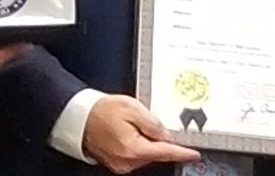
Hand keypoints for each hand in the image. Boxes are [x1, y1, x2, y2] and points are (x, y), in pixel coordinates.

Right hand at [83, 94, 199, 173]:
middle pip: (156, 154)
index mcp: (133, 149)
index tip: (194, 154)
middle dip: (158, 140)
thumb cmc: (103, 110)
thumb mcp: (132, 108)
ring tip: (132, 124)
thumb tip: (167, 136)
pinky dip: (139, 145)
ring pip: (147, 155)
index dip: (181, 153)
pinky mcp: (117, 164)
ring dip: (147, 142)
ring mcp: (121, 165)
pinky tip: (129, 132)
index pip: (165, 152)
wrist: (80, 117)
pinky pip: (136, 156)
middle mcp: (127, 162)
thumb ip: (153, 124)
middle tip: (146, 121)